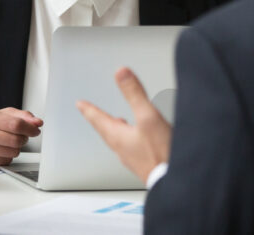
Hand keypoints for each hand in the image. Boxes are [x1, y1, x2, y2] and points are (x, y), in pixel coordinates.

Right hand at [0, 108, 42, 169]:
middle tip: (20, 136)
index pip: (16, 124)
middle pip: (16, 140)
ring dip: (16, 149)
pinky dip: (7, 157)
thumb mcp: (3, 114)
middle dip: (23, 139)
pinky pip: (6, 162)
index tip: (36, 130)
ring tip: (8, 143)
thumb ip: (22, 116)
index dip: (30, 128)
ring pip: (13, 153)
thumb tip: (37, 123)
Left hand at [76, 67, 171, 182]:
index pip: (98, 119)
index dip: (89, 109)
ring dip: (114, 128)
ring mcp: (132, 158)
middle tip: (91, 113)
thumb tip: (121, 73)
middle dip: (99, 119)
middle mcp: (122, 149)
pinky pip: (129, 147)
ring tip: (115, 122)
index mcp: (118, 136)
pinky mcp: (144, 164)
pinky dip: (128, 137)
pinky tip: (137, 138)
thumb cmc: (160, 153)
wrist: (174, 179)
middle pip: (106, 130)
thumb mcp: (147, 117)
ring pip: (117, 139)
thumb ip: (134, 94)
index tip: (80, 104)